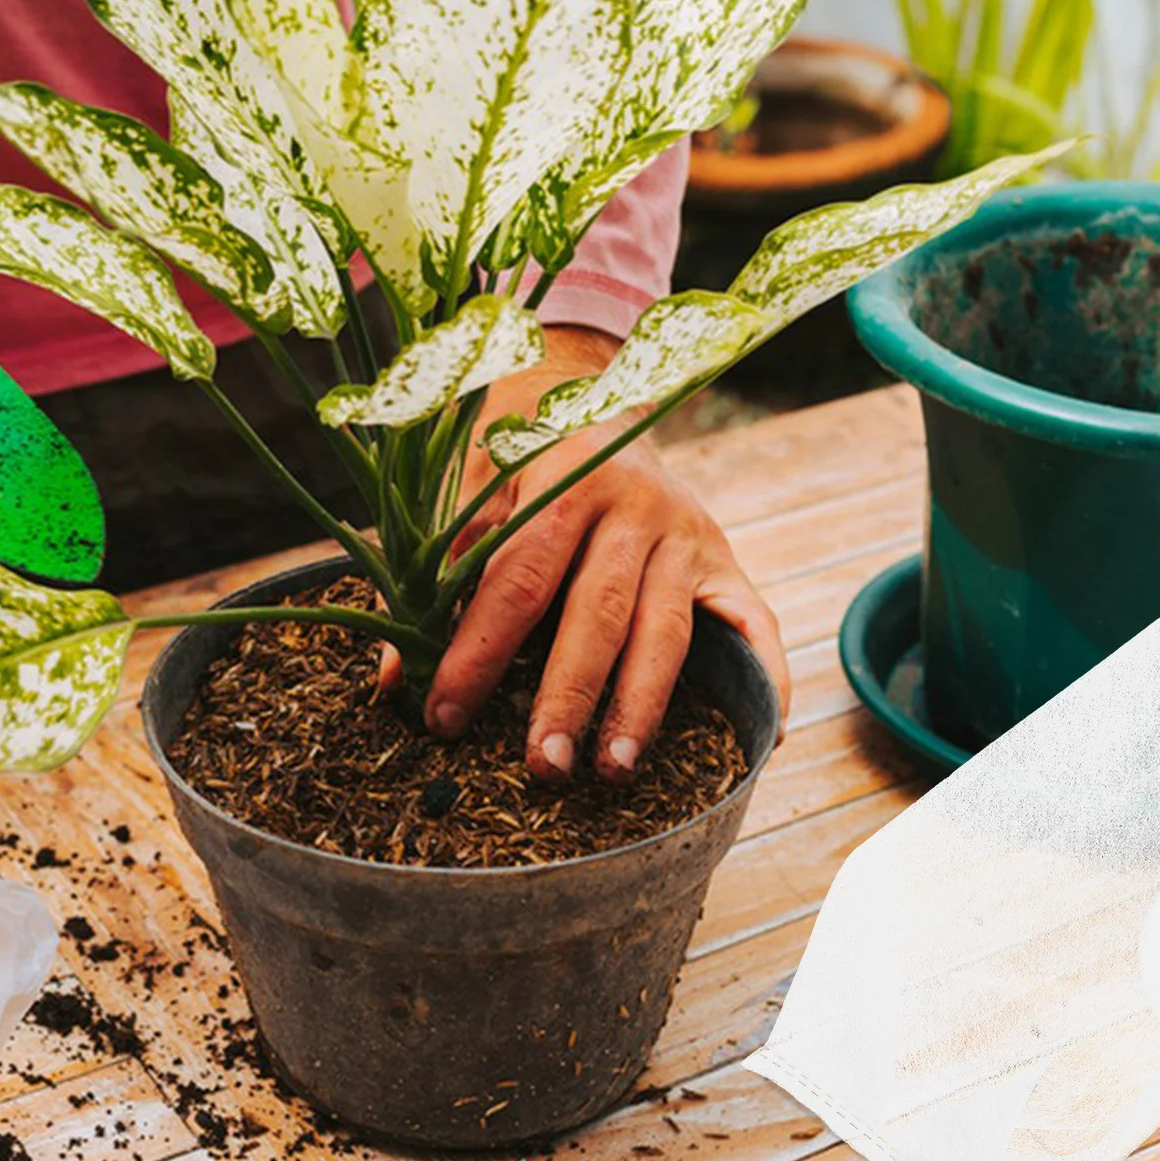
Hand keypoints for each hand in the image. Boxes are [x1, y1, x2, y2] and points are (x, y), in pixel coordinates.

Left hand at [420, 327, 789, 781]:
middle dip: (569, 694)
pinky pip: (755, 623)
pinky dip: (766, 681)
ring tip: (614, 770)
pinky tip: (757, 742)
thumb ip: (434, 580)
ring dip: (641, 705)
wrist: (592, 391)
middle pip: (600, 610)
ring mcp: (689, 532)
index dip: (479, 651)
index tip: (443, 717)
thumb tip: (394, 683)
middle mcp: (637, 502)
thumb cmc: (518, 456)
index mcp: (565, 475)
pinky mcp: (725, 559)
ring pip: (668, 629)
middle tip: (541, 767)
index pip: (519, 577)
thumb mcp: (469, 494)